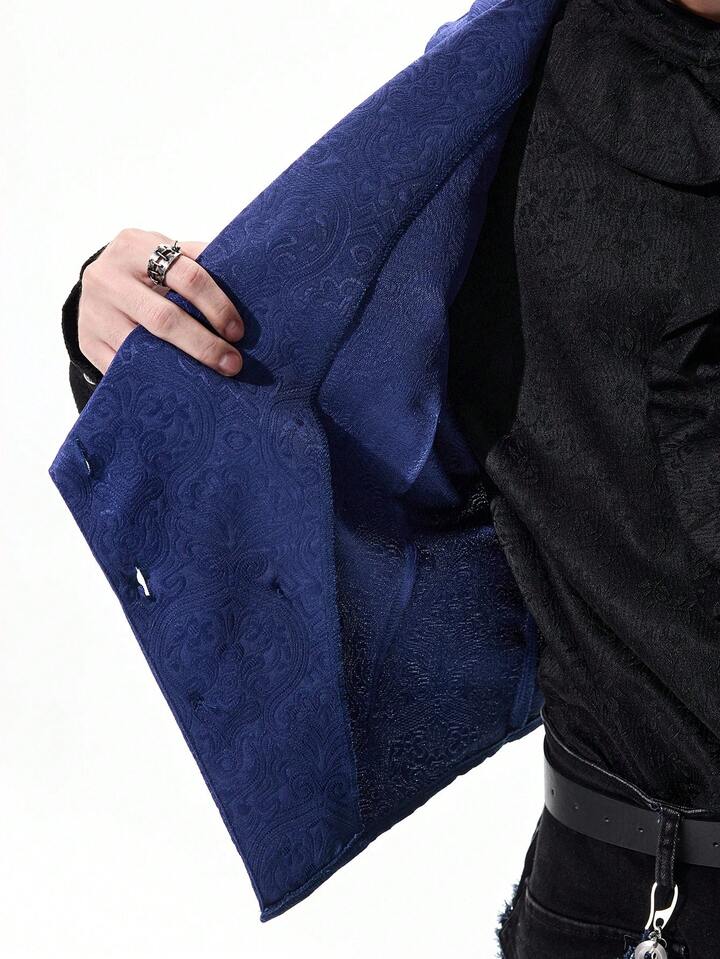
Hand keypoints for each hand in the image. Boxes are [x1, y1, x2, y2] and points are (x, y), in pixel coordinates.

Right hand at [77, 228, 243, 376]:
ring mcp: (93, 312)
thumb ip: (200, 262)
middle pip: (164, 318)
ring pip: (141, 348)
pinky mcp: (87, 342)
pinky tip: (176, 387)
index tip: (237, 332)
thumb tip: (249, 283)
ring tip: (208, 381)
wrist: (99, 282)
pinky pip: (123, 367)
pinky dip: (152, 378)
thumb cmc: (146, 268)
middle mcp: (108, 277)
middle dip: (204, 345)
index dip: (217, 306)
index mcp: (135, 245)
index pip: (188, 276)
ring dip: (179, 367)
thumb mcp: (167, 252)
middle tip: (232, 364)